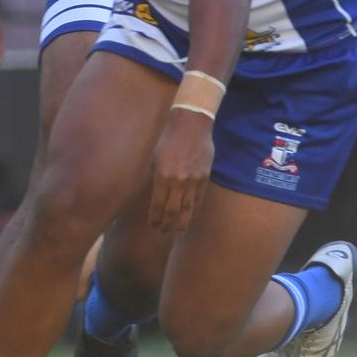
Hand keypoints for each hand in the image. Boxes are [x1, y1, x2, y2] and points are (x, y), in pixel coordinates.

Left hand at [148, 110, 213, 233]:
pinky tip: (189, 217)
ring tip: (176, 231)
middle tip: (163, 231)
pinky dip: (193, 211)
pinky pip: (198, 200)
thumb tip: (157, 196)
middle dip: (167, 225)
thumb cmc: (168, 140)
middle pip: (173, 212)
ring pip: (188, 210)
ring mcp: (193, 181)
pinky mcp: (204, 178)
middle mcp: (178, 181)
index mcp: (162, 176)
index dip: (155, 218)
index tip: (152, 224)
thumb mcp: (155, 159)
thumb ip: (157, 179)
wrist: (191, 125)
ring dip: (181, 223)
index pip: (158, 205)